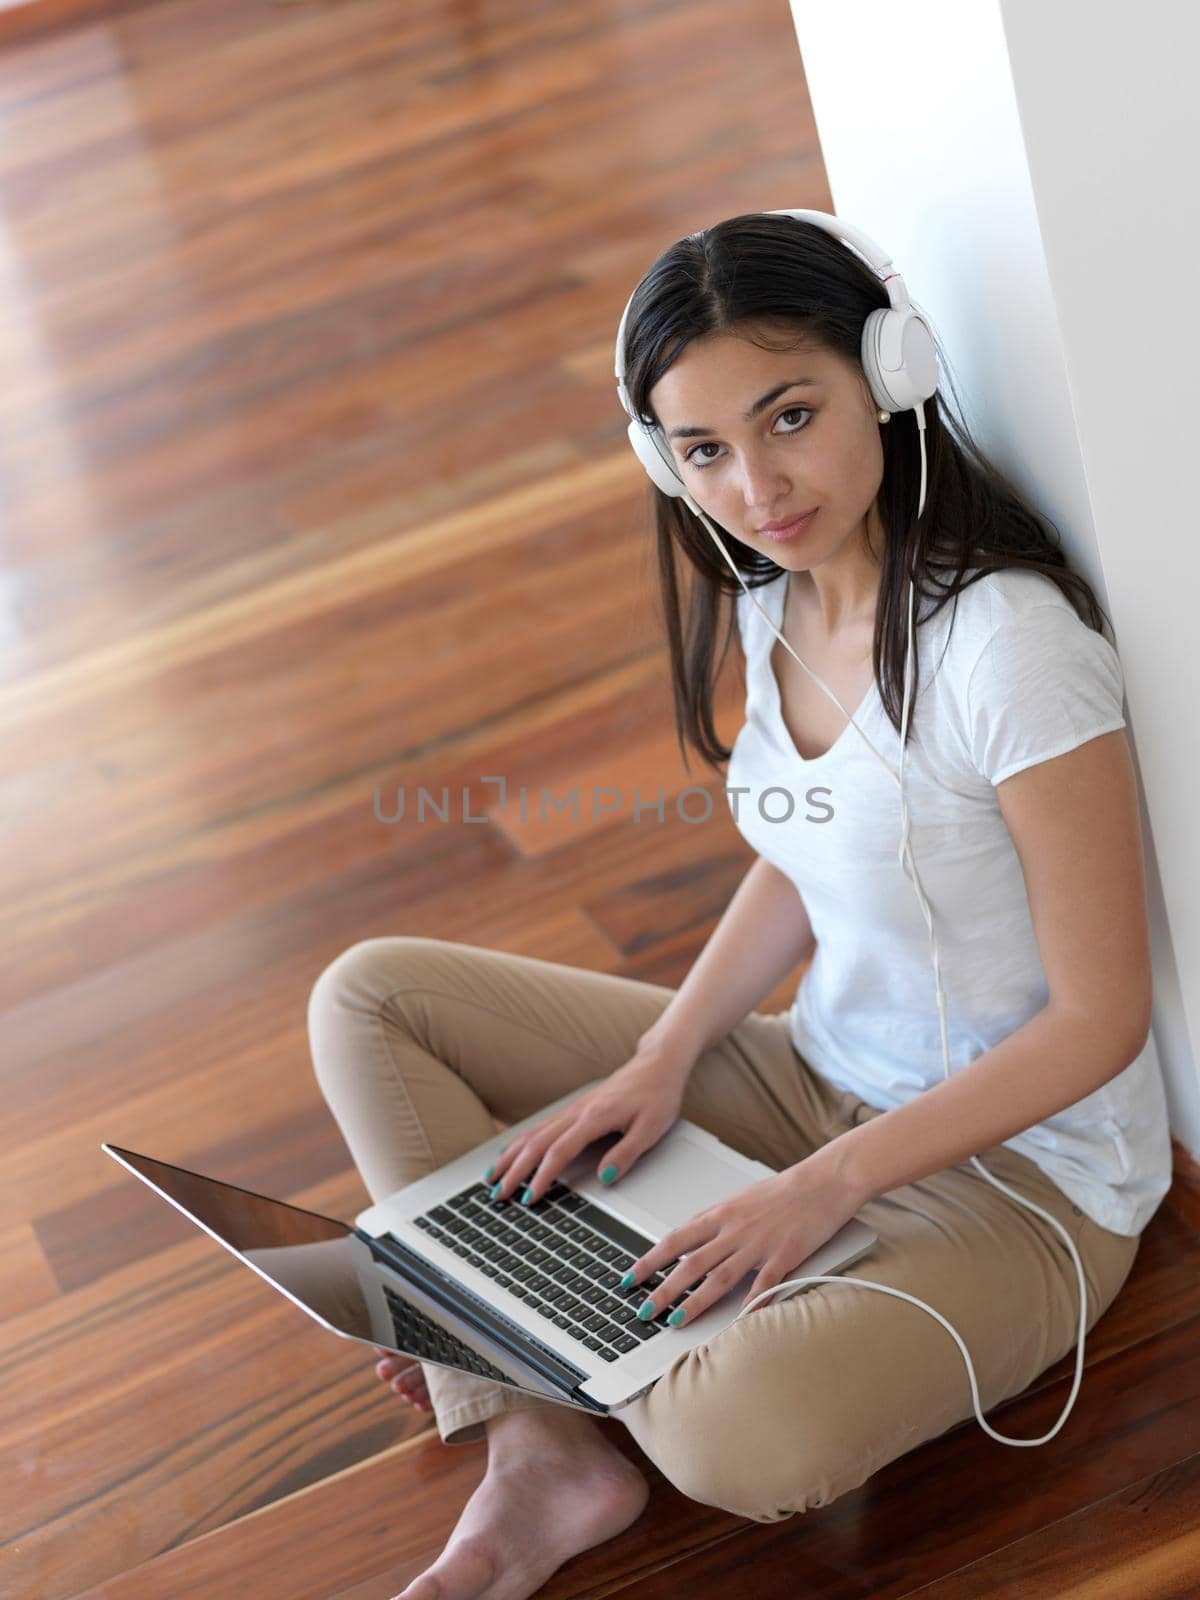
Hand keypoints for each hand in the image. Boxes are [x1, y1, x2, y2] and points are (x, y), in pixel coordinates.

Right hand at [484, 1044, 693, 1202]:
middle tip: (496, 1194)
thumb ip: (627, 1154)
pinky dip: (520, 1142)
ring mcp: (573, 1108)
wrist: (658, 1063)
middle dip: (514, 1170)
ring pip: (533, 1133)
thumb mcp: (652, 1128)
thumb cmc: (658, 1095)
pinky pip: (541, 1126)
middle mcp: (578, 1112)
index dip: (542, 1177)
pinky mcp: (575, 1108)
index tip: (528, 1198)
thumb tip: (605, 1178)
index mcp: (595, 1117)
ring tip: (491, 1177)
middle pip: (537, 1143)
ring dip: (510, 1156)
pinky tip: (511, 1153)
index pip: (559, 1151)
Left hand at [621, 1152, 861, 1326]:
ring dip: (694, 1301)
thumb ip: (716, 1219)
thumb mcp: (741, 1198)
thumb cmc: (786, 1190)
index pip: (676, 1240)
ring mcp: (759, 1243)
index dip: (651, 1260)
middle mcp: (734, 1229)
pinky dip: (750, 1303)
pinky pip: (764, 1283)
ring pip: (718, 1276)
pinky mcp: (785, 1255)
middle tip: (643, 1310)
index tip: (631, 1277)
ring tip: (675, 1321)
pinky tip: (739, 1320)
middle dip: (663, 1290)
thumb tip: (691, 1234)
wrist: (824, 1180)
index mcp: (721, 1214)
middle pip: (691, 1263)